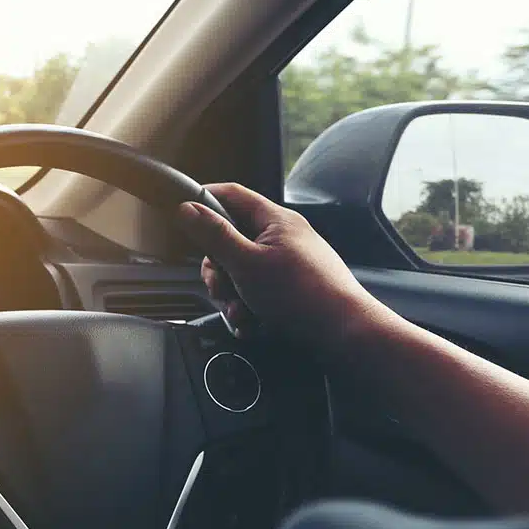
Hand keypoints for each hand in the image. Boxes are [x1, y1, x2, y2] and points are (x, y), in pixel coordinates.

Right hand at [176, 182, 392, 347]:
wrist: (344, 333)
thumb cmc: (305, 295)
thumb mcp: (247, 263)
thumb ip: (214, 235)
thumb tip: (187, 209)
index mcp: (275, 221)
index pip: (231, 195)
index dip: (203, 201)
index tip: (183, 216)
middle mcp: (281, 238)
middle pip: (229, 240)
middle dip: (218, 268)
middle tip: (221, 285)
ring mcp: (286, 263)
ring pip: (239, 271)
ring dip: (232, 294)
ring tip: (242, 311)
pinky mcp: (289, 288)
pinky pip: (255, 291)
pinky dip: (248, 307)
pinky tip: (253, 321)